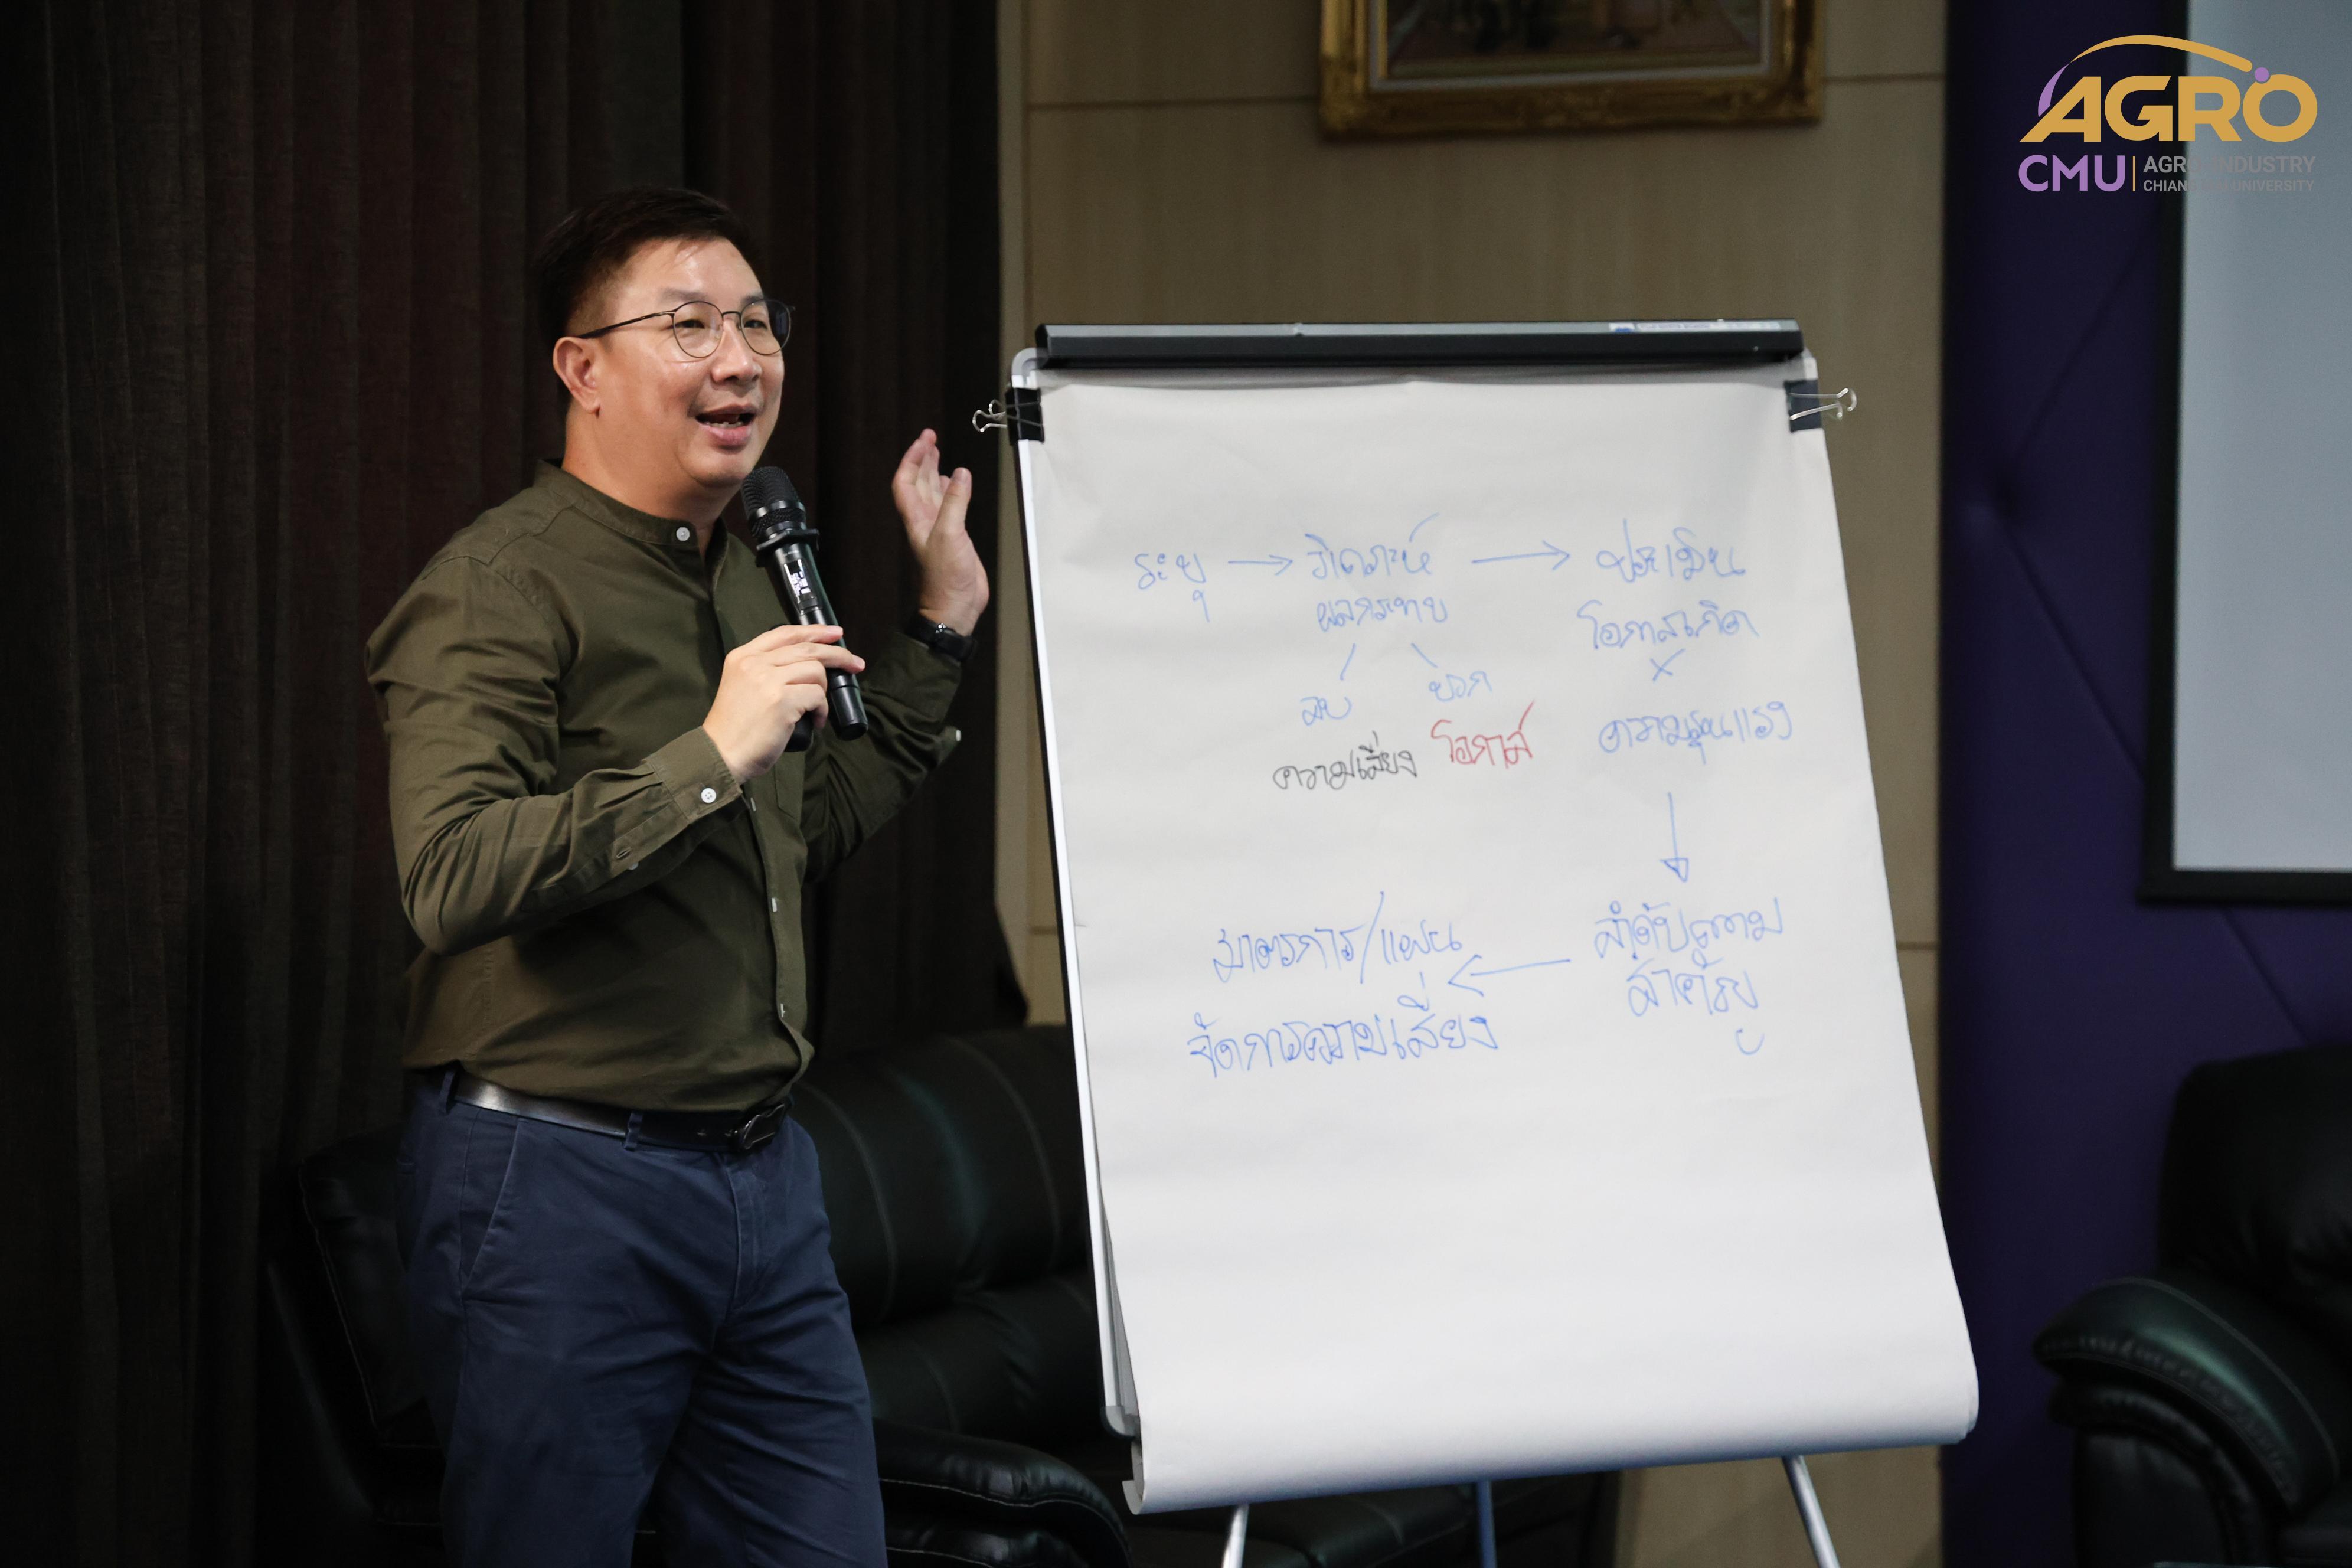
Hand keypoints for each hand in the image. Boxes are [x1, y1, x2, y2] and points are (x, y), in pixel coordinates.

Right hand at [701, 624, 865, 781]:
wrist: (720, 755)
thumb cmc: (735, 729)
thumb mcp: (742, 686)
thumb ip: (766, 671)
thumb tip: (808, 666)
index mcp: (743, 657)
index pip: (784, 633)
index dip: (814, 631)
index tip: (836, 633)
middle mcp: (754, 663)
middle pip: (807, 648)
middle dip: (838, 654)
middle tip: (856, 664)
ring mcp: (768, 680)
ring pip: (816, 671)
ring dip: (823, 692)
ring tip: (815, 711)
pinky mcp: (781, 700)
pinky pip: (817, 696)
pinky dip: (822, 711)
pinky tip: (815, 722)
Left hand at [892, 428, 988, 635]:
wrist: (953, 608)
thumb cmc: (944, 579)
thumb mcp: (950, 535)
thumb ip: (955, 503)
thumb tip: (960, 474)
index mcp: (916, 519)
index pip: (906, 480)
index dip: (912, 458)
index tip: (925, 439)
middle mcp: (924, 521)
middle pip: (918, 482)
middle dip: (923, 458)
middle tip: (931, 437)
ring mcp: (938, 529)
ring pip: (932, 493)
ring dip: (934, 472)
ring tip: (939, 454)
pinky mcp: (954, 538)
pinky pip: (949, 507)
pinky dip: (952, 492)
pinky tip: (956, 484)